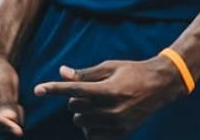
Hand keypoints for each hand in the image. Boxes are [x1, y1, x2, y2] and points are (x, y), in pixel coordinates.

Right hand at [0, 54, 23, 136]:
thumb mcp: (4, 83)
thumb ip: (6, 102)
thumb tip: (10, 119)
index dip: (5, 125)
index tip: (19, 132)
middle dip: (10, 117)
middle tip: (18, 103)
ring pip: (1, 128)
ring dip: (11, 117)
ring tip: (11, 100)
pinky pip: (3, 128)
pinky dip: (10, 118)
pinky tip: (9, 106)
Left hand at [34, 57, 185, 138]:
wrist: (160, 86)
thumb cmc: (132, 71)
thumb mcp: (109, 67)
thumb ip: (85, 73)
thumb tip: (61, 72)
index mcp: (109, 90)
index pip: (74, 90)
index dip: (54, 89)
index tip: (38, 89)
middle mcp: (113, 109)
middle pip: (75, 107)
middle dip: (74, 99)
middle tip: (86, 92)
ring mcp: (118, 123)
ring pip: (82, 122)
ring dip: (81, 113)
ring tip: (93, 104)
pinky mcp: (122, 133)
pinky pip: (93, 135)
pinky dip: (89, 127)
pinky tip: (96, 117)